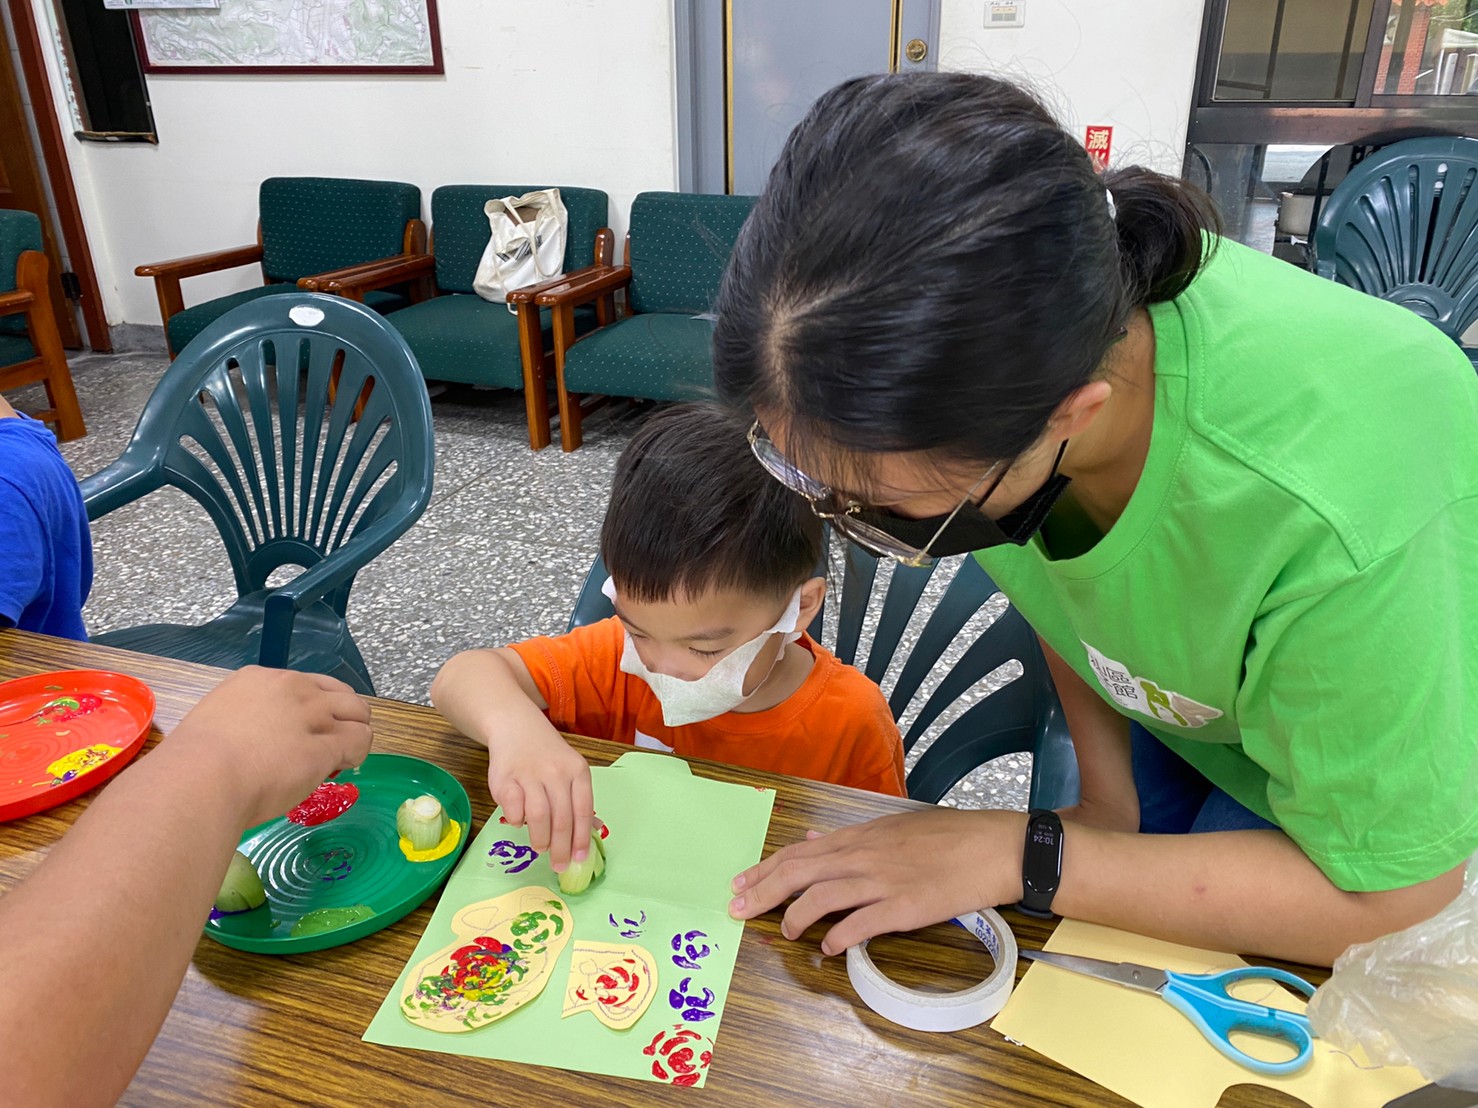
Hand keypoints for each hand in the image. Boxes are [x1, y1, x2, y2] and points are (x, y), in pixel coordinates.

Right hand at [163, 667, 372, 828]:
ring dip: (354, 735)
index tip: (306, 731)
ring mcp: (311, 713)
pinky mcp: (325, 744)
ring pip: (358, 713)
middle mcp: (291, 688)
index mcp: (259, 678)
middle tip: (331, 745)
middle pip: (341, 694)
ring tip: (339, 758)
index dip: (315, 709)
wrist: (201, 780)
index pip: (307, 684)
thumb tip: (258, 740)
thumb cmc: (195, 763)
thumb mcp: (219, 721)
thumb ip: (247, 720)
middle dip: (343, 718)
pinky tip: (340, 767)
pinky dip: (356, 754)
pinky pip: (359, 740)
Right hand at [486, 720, 592, 872]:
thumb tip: (593, 832)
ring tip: (540, 847)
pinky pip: (514, 809)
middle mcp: (556, 772)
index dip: (581, 838)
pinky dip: (518, 821)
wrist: (516, 727)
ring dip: (540, 838)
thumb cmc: (548, 755)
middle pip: (561, 818)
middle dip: (561, 847)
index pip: (582, 810)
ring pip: (539, 816)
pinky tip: (520, 822)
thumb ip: (579, 800)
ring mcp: (530, 774)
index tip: (579, 859)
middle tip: (558, 865)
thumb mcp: (571, 770)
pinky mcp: (505, 778)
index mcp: (577, 771)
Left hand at [728, 808, 1028, 954]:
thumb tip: (814, 838)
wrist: (993, 846)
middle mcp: (863, 855)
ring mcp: (882, 881)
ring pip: (823, 896)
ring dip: (796, 916)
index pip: (799, 852)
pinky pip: (862, 923)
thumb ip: (850, 837)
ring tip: (786, 932)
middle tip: (737, 910)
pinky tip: (828, 948)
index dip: (765, 869)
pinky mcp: (904, 907)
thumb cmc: (946, 836)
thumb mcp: (892, 827)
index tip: (740, 883)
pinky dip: (839, 937)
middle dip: (762, 891)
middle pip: (799, 872)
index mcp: (859, 836)